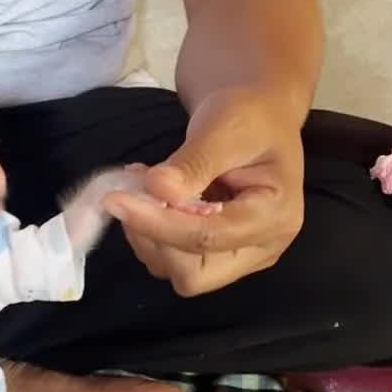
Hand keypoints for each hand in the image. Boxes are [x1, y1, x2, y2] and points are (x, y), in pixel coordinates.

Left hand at [104, 86, 305, 295]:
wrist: (256, 116)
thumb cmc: (250, 116)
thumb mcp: (226, 126)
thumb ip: (195, 161)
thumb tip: (157, 189)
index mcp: (276, 217)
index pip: (208, 238)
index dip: (158, 223)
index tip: (116, 200)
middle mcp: (261, 248)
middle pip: (194, 275)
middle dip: (154, 239)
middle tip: (130, 195)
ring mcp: (237, 257)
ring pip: (175, 270)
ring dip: (147, 233)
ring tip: (141, 185)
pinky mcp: (213, 255)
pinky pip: (171, 259)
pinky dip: (149, 232)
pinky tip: (148, 197)